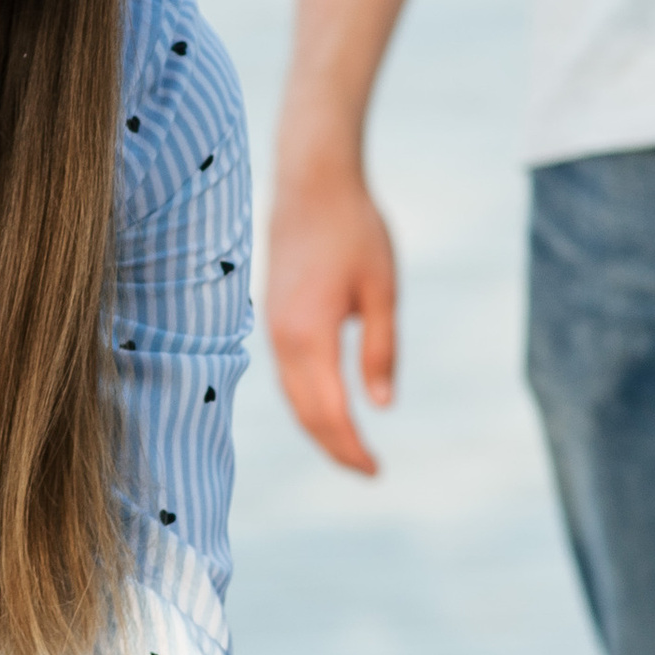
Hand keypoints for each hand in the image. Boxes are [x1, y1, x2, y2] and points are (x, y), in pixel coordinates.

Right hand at [267, 160, 395, 474]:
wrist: (311, 183)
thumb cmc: (355, 230)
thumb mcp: (382, 291)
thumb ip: (381, 351)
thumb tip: (382, 407)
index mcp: (310, 336)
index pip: (328, 413)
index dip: (351, 448)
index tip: (377, 471)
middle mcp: (282, 339)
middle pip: (304, 414)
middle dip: (335, 447)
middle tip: (369, 470)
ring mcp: (271, 328)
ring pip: (292, 397)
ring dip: (319, 428)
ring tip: (351, 448)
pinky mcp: (273, 317)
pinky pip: (287, 375)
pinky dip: (307, 402)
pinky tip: (329, 407)